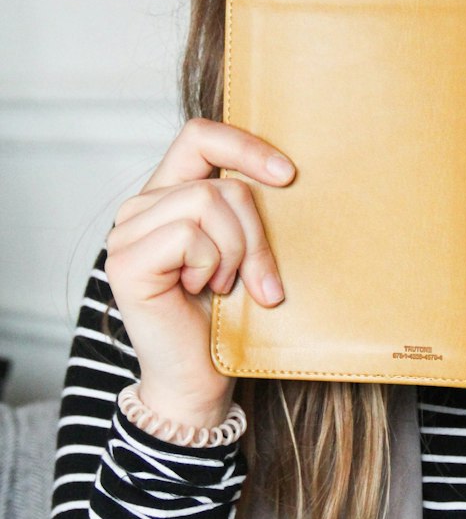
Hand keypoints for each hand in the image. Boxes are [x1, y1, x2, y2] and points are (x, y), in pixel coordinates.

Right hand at [104, 118, 295, 428]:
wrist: (201, 381)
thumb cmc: (228, 319)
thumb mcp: (247, 252)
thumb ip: (248, 212)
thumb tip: (287, 176)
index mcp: (169, 196)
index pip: (200, 136)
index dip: (244, 146)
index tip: (287, 177)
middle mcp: (141, 208)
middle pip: (220, 183)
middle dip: (255, 234)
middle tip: (260, 281)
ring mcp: (126, 233)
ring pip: (207, 203)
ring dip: (235, 253)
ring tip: (225, 288)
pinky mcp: (126, 261)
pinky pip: (190, 235)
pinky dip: (211, 266)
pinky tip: (202, 293)